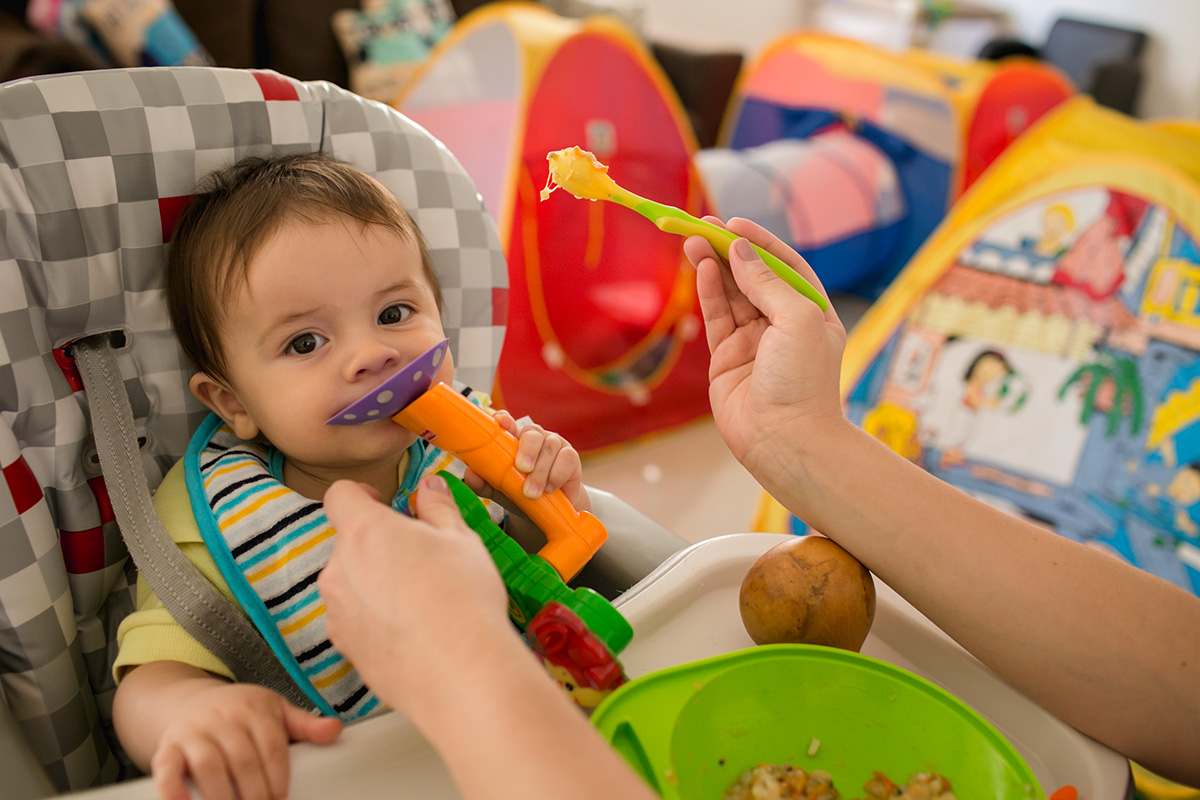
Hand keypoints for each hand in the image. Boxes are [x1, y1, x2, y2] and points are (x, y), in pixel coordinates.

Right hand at [150, 680, 339, 799]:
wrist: (192, 701)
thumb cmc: (241, 713)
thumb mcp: (274, 711)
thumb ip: (304, 724)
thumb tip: (336, 729)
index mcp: (254, 709)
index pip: (271, 746)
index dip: (278, 777)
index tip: (281, 799)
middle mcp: (222, 717)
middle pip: (243, 760)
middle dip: (255, 793)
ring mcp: (193, 731)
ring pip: (209, 765)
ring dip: (222, 796)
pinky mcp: (168, 746)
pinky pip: (167, 769)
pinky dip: (173, 790)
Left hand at [320, 477, 510, 717]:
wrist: (460, 671)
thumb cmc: (463, 599)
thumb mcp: (461, 540)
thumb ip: (438, 507)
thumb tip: (431, 487)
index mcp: (364, 531)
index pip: (339, 495)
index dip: (360, 494)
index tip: (381, 503)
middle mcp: (339, 569)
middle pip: (349, 544)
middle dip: (378, 545)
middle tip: (420, 559)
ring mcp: (337, 611)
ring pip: (351, 583)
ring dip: (375, 582)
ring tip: (419, 599)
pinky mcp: (344, 646)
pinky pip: (354, 619)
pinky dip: (374, 618)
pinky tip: (411, 628)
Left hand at [464, 411, 590, 511]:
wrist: (547, 510)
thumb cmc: (519, 493)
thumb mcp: (498, 489)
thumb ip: (483, 482)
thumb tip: (470, 474)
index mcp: (513, 440)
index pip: (508, 423)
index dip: (504, 419)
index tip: (502, 423)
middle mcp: (534, 438)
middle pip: (532, 432)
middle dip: (528, 449)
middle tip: (522, 468)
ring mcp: (554, 445)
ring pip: (550, 447)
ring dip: (541, 471)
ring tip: (532, 493)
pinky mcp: (570, 457)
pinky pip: (567, 458)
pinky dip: (557, 474)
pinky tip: (550, 488)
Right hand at [682, 218, 846, 474]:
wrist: (784, 440)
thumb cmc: (803, 381)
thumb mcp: (798, 319)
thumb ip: (767, 283)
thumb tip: (740, 252)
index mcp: (813, 314)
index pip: (786, 268)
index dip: (761, 244)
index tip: (736, 223)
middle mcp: (784, 326)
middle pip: (753, 278)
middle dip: (730, 252)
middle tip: (704, 226)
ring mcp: (754, 343)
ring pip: (730, 295)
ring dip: (713, 267)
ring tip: (693, 241)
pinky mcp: (727, 359)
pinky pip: (717, 317)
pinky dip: (708, 292)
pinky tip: (699, 270)